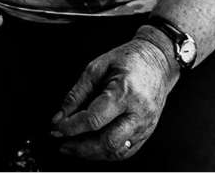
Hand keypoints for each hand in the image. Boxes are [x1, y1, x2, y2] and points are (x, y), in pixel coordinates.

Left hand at [50, 37, 179, 160]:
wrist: (159, 62)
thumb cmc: (129, 60)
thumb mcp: (96, 68)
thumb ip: (77, 94)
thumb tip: (60, 116)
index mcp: (124, 93)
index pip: (94, 119)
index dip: (71, 127)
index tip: (55, 127)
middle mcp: (138, 113)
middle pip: (107, 142)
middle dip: (81, 148)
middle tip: (62, 143)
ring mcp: (146, 126)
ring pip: (117, 152)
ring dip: (92, 154)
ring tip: (73, 148)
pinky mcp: (147, 132)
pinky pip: (126, 151)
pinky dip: (106, 153)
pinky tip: (92, 148)